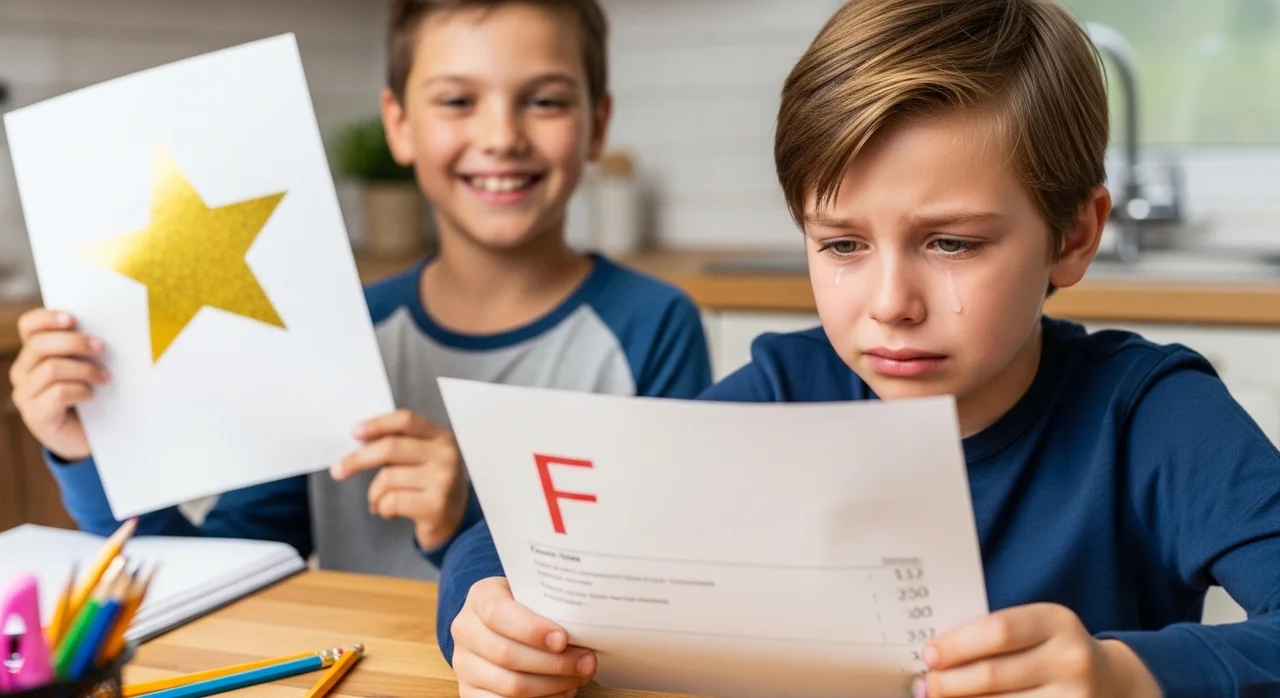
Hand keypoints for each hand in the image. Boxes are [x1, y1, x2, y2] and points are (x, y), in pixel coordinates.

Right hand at [10, 309, 108, 460]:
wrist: (86, 438)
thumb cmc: (89, 397)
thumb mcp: (85, 367)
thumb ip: (85, 349)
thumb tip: (104, 330)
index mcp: (34, 354)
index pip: (29, 326)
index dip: (47, 318)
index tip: (72, 318)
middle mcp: (23, 372)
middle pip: (39, 345)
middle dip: (74, 342)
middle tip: (101, 347)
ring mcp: (25, 395)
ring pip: (51, 369)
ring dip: (84, 370)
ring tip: (104, 377)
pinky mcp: (35, 415)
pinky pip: (57, 393)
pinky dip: (80, 391)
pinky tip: (91, 396)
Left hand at [331, 409, 468, 548]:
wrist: (457, 523)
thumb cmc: (431, 487)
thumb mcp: (423, 459)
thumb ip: (400, 446)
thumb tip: (359, 441)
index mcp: (441, 437)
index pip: (406, 420)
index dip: (378, 424)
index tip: (354, 432)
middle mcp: (446, 455)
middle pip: (391, 448)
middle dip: (358, 459)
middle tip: (338, 470)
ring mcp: (443, 480)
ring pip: (387, 478)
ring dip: (374, 494)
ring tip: (379, 502)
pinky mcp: (436, 505)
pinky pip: (392, 501)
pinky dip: (382, 508)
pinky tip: (389, 512)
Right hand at [452, 577, 595, 696]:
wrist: (496, 624)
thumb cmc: (524, 607)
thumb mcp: (533, 594)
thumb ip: (550, 605)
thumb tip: (588, 626)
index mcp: (480, 597)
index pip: (499, 614)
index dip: (531, 629)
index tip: (563, 639)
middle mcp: (466, 630)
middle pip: (507, 654)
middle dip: (554, 663)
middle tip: (586, 662)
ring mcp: (464, 665)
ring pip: (510, 685)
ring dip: (552, 685)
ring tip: (578, 677)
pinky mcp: (469, 692)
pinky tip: (561, 692)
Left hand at [915, 603, 1161, 696]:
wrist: (1111, 682)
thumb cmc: (1050, 650)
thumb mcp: (1034, 629)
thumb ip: (992, 635)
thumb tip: (935, 656)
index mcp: (1056, 622)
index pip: (998, 631)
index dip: (957, 645)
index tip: (929, 655)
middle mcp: (1072, 660)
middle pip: (994, 674)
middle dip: (950, 682)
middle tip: (925, 685)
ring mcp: (1077, 697)